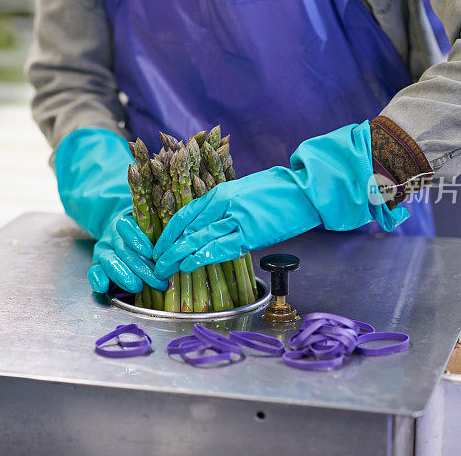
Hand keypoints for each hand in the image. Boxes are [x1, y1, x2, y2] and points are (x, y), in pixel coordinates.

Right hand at [87, 209, 166, 292]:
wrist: (119, 232)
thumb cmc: (143, 233)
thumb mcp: (150, 228)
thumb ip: (157, 232)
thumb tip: (169, 244)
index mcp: (125, 223)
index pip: (126, 228)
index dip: (136, 239)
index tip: (149, 252)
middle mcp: (113, 237)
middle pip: (123, 250)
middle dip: (140, 267)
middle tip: (156, 281)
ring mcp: (104, 250)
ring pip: (110, 262)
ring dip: (124, 276)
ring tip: (137, 286)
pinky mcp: (98, 264)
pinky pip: (94, 271)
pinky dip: (97, 279)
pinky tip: (103, 286)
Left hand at [152, 168, 320, 277]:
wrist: (304, 189)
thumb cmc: (276, 191)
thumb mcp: (243, 193)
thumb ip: (223, 208)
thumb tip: (204, 229)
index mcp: (219, 192)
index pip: (184, 215)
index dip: (167, 234)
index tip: (157, 248)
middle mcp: (223, 204)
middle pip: (186, 229)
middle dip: (167, 249)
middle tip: (156, 266)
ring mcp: (236, 218)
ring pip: (197, 239)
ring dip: (177, 256)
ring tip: (165, 270)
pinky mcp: (250, 233)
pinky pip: (220, 248)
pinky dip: (201, 258)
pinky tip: (189, 266)